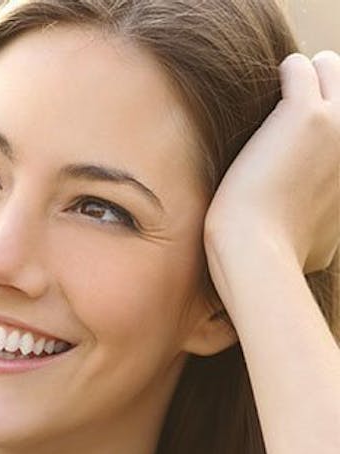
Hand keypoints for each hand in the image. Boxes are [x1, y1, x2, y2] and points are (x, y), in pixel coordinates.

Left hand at [205, 51, 339, 272]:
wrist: (259, 249)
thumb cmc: (280, 252)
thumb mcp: (325, 242)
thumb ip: (330, 220)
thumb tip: (323, 238)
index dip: (328, 110)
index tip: (303, 123)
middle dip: (318, 85)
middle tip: (285, 105)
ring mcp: (338, 123)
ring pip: (329, 65)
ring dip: (299, 75)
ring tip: (271, 98)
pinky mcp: (304, 114)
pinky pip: (297, 66)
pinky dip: (278, 73)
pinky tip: (259, 92)